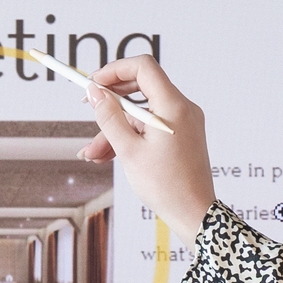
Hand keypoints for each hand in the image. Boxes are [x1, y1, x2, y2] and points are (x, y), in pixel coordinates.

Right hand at [73, 54, 216, 233]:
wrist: (194, 214)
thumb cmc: (167, 187)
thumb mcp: (129, 150)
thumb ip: (109, 117)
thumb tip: (94, 91)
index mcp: (173, 106)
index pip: (143, 67)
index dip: (115, 70)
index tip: (94, 83)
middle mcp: (182, 109)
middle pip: (141, 87)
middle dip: (111, 102)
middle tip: (88, 108)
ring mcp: (183, 122)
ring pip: (142, 113)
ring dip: (116, 128)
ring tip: (92, 153)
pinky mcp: (181, 136)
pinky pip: (151, 127)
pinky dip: (131, 137)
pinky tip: (107, 154)